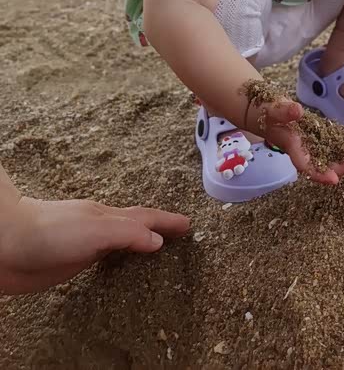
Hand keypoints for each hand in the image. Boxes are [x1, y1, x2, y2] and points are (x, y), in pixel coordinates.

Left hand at [0, 196, 189, 294]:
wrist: (6, 244)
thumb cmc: (48, 232)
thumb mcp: (95, 230)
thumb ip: (128, 233)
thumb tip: (158, 241)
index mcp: (108, 216)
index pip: (146, 217)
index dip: (168, 221)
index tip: (188, 224)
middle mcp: (100, 226)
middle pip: (136, 224)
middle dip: (159, 227)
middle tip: (179, 232)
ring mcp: (86, 242)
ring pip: (121, 240)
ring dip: (141, 240)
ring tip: (157, 246)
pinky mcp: (71, 260)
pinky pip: (105, 257)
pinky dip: (120, 257)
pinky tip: (118, 264)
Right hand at [250, 98, 343, 185]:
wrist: (262, 110)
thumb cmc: (264, 112)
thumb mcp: (271, 110)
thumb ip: (283, 111)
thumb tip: (297, 111)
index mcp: (291, 146)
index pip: (305, 165)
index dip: (319, 174)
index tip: (334, 180)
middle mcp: (301, 148)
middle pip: (322, 164)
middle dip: (341, 166)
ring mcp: (308, 143)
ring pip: (328, 154)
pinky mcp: (312, 134)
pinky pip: (329, 140)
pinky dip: (340, 139)